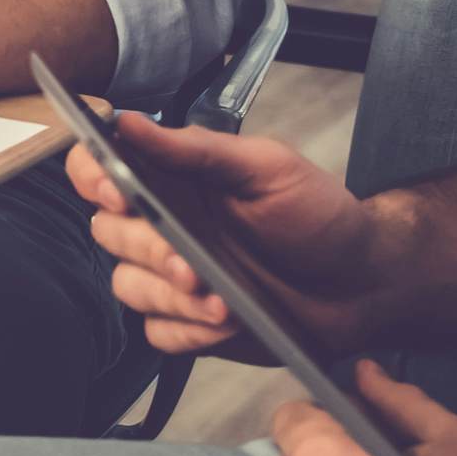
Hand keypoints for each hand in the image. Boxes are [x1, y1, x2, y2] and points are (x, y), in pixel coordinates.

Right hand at [66, 112, 384, 363]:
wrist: (364, 283)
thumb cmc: (321, 216)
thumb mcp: (268, 169)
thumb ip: (198, 150)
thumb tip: (131, 123)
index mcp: (175, 179)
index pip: (100, 168)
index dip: (92, 176)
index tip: (118, 190)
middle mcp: (165, 224)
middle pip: (107, 232)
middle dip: (146, 249)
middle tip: (190, 264)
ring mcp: (175, 277)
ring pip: (128, 286)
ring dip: (170, 296)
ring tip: (221, 301)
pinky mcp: (190, 323)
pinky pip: (157, 331)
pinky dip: (186, 330)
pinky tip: (224, 323)